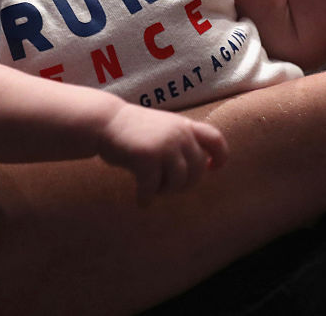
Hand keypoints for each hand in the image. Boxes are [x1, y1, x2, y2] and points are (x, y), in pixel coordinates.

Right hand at [97, 104, 227, 205]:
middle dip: (184, 184)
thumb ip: (181, 141)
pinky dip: (146, 198)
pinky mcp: (147, 158)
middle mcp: (178, 134)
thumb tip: (202, 168)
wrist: (105, 122)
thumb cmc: (132, 130)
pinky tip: (141, 202)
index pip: (215, 139)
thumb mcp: (163, 128)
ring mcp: (164, 145)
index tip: (213, 168)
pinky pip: (152, 188)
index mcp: (184, 126)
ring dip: (165, 191)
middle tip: (167, 188)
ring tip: (152, 190)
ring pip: (178, 182)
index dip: (221, 156)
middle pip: (197, 171)